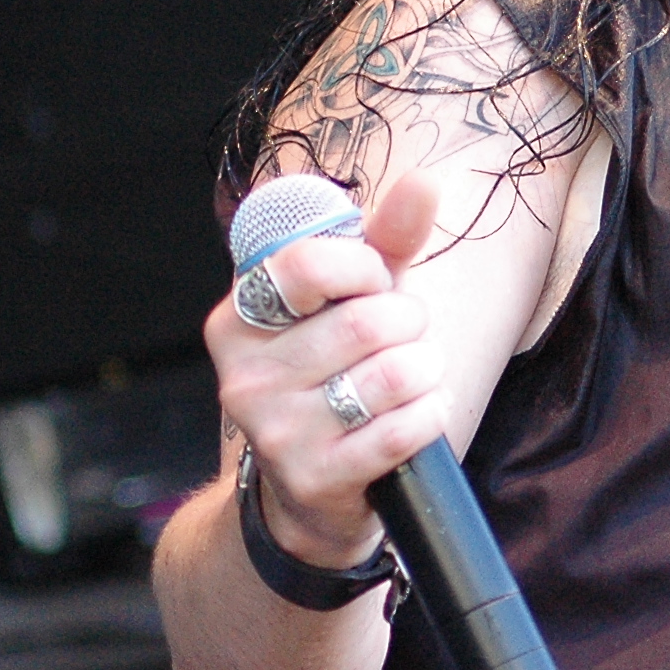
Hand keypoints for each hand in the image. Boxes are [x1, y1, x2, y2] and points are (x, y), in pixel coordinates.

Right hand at [204, 169, 447, 566]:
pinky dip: (430, 414)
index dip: (364, 268)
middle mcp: (243, 376)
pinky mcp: (314, 478)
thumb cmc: (340, 370)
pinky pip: (403, 430)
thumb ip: (386, 239)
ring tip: (413, 376)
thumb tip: (424, 180)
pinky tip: (419, 413)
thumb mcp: (356, 297)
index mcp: (240, 319)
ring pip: (392, 375)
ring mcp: (275, 432)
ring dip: (425, 370)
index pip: (305, 264)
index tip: (375, 283)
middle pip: (364, 322)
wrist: (313, 489)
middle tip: (403, 338)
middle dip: (409, 324)